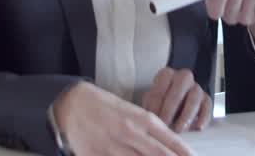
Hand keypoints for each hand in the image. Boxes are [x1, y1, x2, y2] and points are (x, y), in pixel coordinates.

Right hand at [53, 82, 192, 155]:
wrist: (71, 104)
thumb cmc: (102, 105)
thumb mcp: (129, 110)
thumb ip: (147, 128)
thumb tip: (165, 143)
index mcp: (140, 119)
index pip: (170, 139)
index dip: (184, 152)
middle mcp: (131, 134)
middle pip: (160, 154)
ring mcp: (114, 148)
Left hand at [141, 67, 212, 132]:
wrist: (179, 97)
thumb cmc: (162, 100)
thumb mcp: (152, 99)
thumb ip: (150, 104)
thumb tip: (146, 116)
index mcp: (166, 75)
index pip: (160, 87)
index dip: (155, 104)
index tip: (152, 118)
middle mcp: (183, 77)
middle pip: (178, 91)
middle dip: (170, 109)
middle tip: (165, 124)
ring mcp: (196, 87)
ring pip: (194, 98)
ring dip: (186, 115)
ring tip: (179, 129)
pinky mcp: (206, 99)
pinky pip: (207, 107)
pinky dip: (203, 118)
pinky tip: (197, 127)